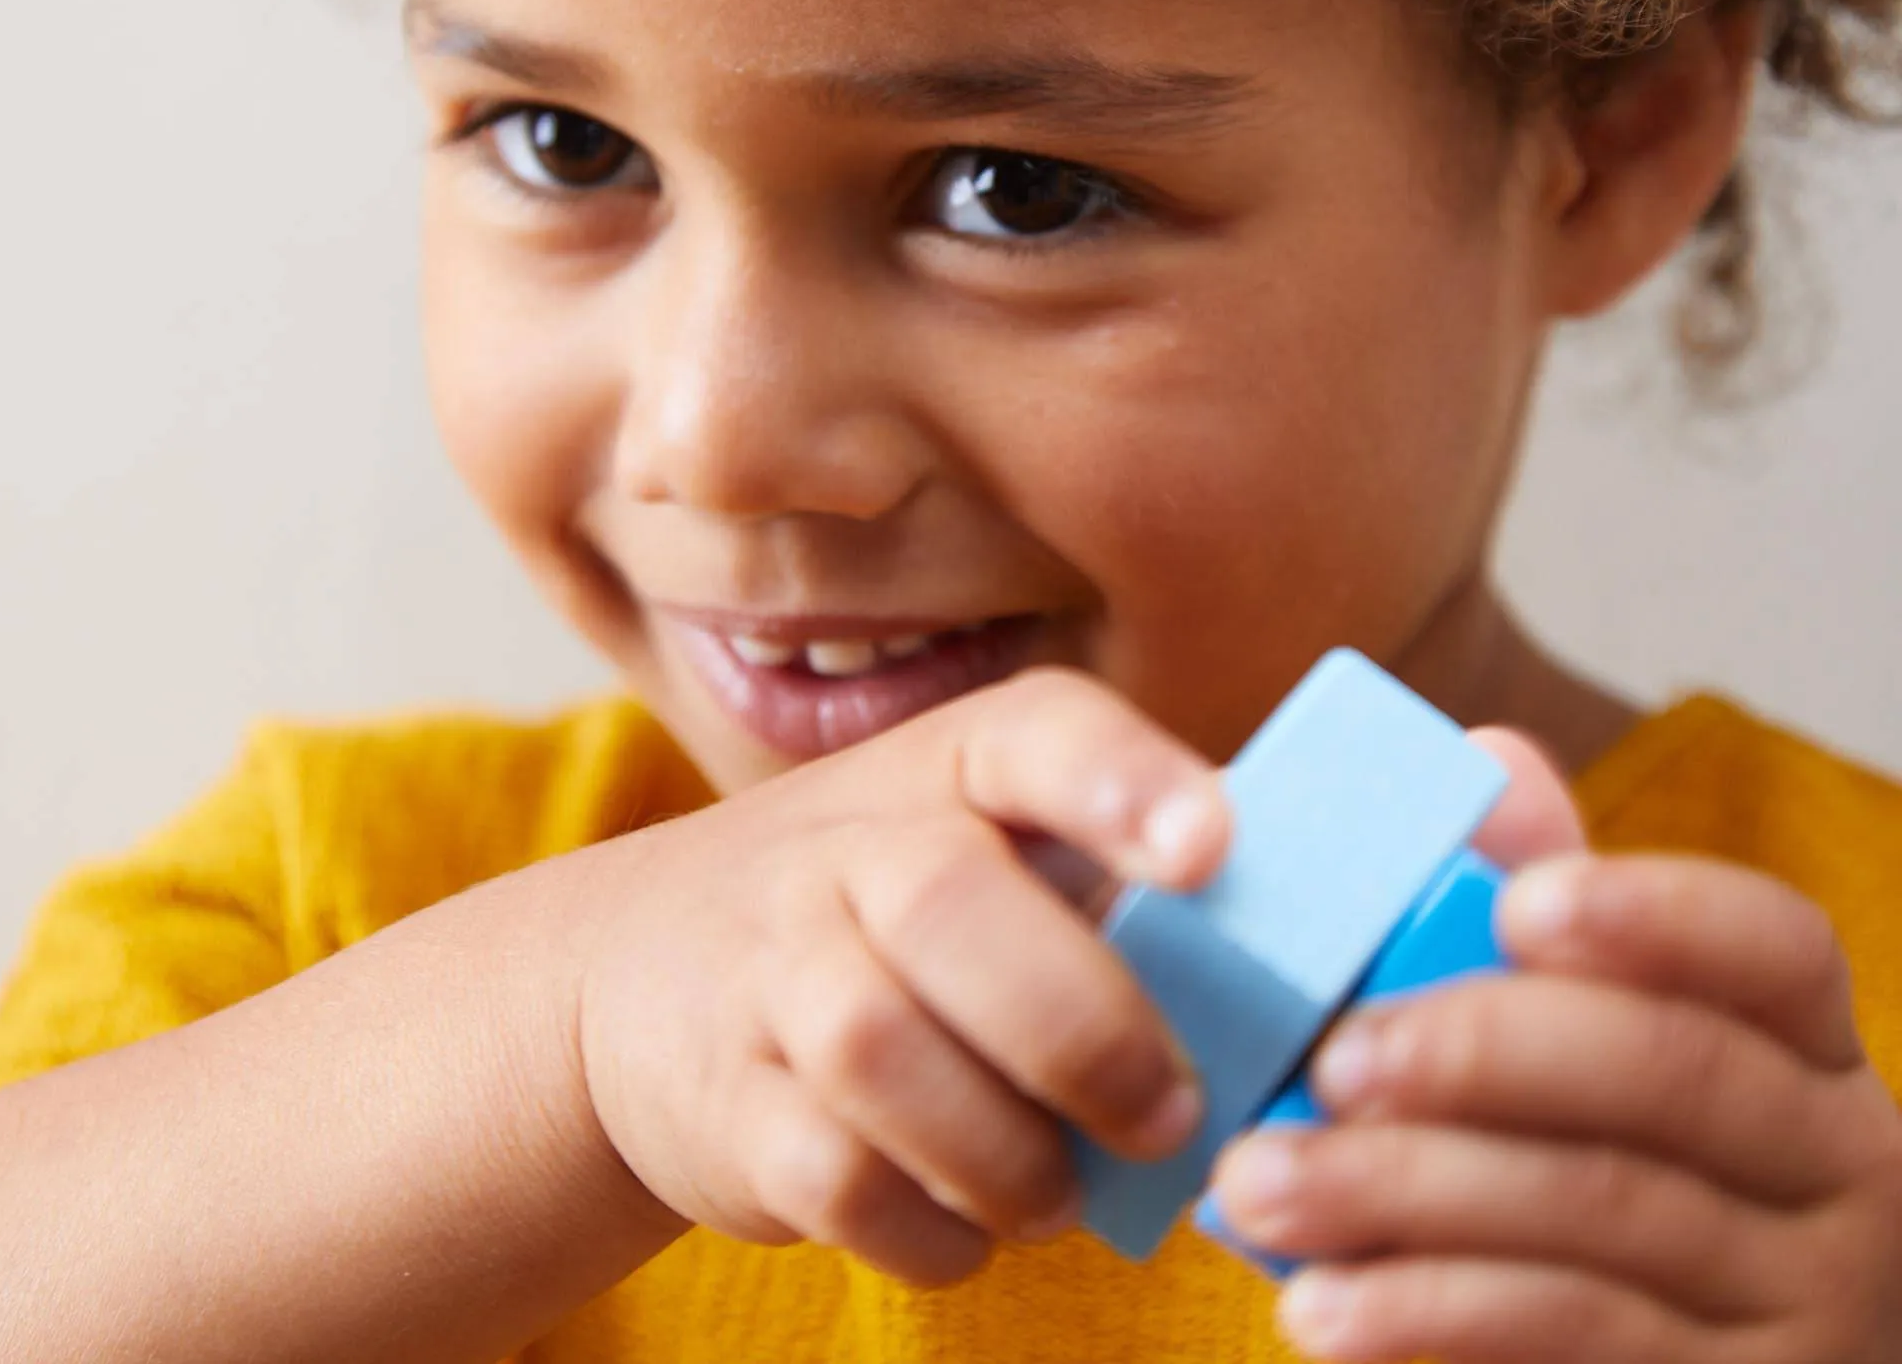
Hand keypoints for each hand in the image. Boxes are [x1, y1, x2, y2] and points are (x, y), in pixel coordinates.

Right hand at [569, 669, 1231, 1284]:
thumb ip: (1118, 881)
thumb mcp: (979, 846)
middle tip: (1170, 1114)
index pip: (1035, 732)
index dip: (1123, 781)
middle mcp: (845, 846)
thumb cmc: (882, 909)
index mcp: (947, 768)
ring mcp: (768, 968)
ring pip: (879, 1047)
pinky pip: (831, 1175)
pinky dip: (928, 1227)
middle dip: (1082, 1027)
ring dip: (1003, 1147)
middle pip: (946, 899)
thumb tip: (1320, 962)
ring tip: (1062, 1188)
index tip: (1211, 848)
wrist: (640, 974)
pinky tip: (970, 1222)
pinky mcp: (725, 1099)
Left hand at [1203, 839, 1901, 1360]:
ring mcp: (1800, 1302)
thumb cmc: (1623, 1156)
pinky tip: (1319, 1303)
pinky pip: (1576, 1340)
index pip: (1773, 947)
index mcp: (1804, 1043)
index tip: (1517, 902)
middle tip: (1331, 1057)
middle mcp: (1833, 1164)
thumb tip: (1486, 758)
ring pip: (1601, 1214)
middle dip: (1482, 1051)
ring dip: (1408, 1193)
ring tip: (1261, 1181)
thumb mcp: (1601, 1033)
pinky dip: (1430, 1315)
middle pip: (1671, 1075)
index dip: (1655, 915)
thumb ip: (1547, 910)